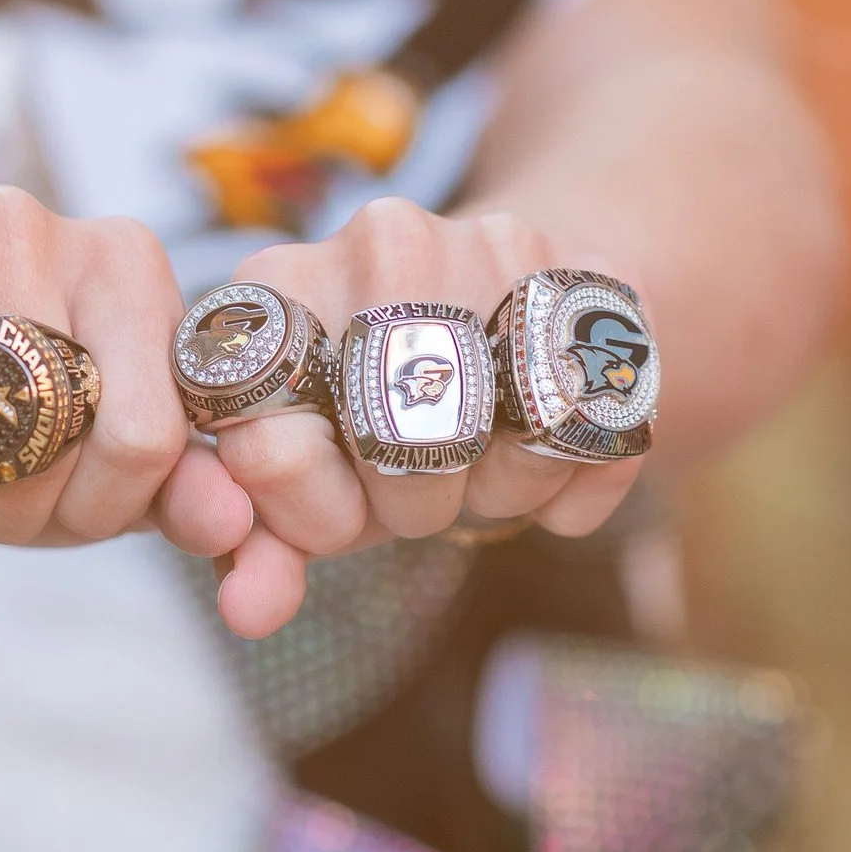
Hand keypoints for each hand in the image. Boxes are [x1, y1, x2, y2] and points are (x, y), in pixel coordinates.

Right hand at [0, 186, 251, 556]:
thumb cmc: (1, 422)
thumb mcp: (103, 459)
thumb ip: (182, 489)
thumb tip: (232, 523)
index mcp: (118, 254)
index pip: (145, 434)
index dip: (107, 505)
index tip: (76, 499)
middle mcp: (14, 224)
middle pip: (41, 451)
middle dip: (18, 511)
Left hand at [209, 198, 644, 635]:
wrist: (496, 319)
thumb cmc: (371, 419)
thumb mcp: (308, 477)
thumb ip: (264, 545)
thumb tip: (251, 611)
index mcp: (277, 284)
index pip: (273, 444)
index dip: (312, 512)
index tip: (342, 511)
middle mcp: (382, 240)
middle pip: (401, 442)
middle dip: (410, 504)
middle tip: (419, 495)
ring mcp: (497, 243)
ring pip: (513, 429)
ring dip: (500, 493)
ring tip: (481, 471)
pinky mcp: (598, 279)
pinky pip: (600, 430)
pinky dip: (577, 492)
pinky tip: (550, 480)